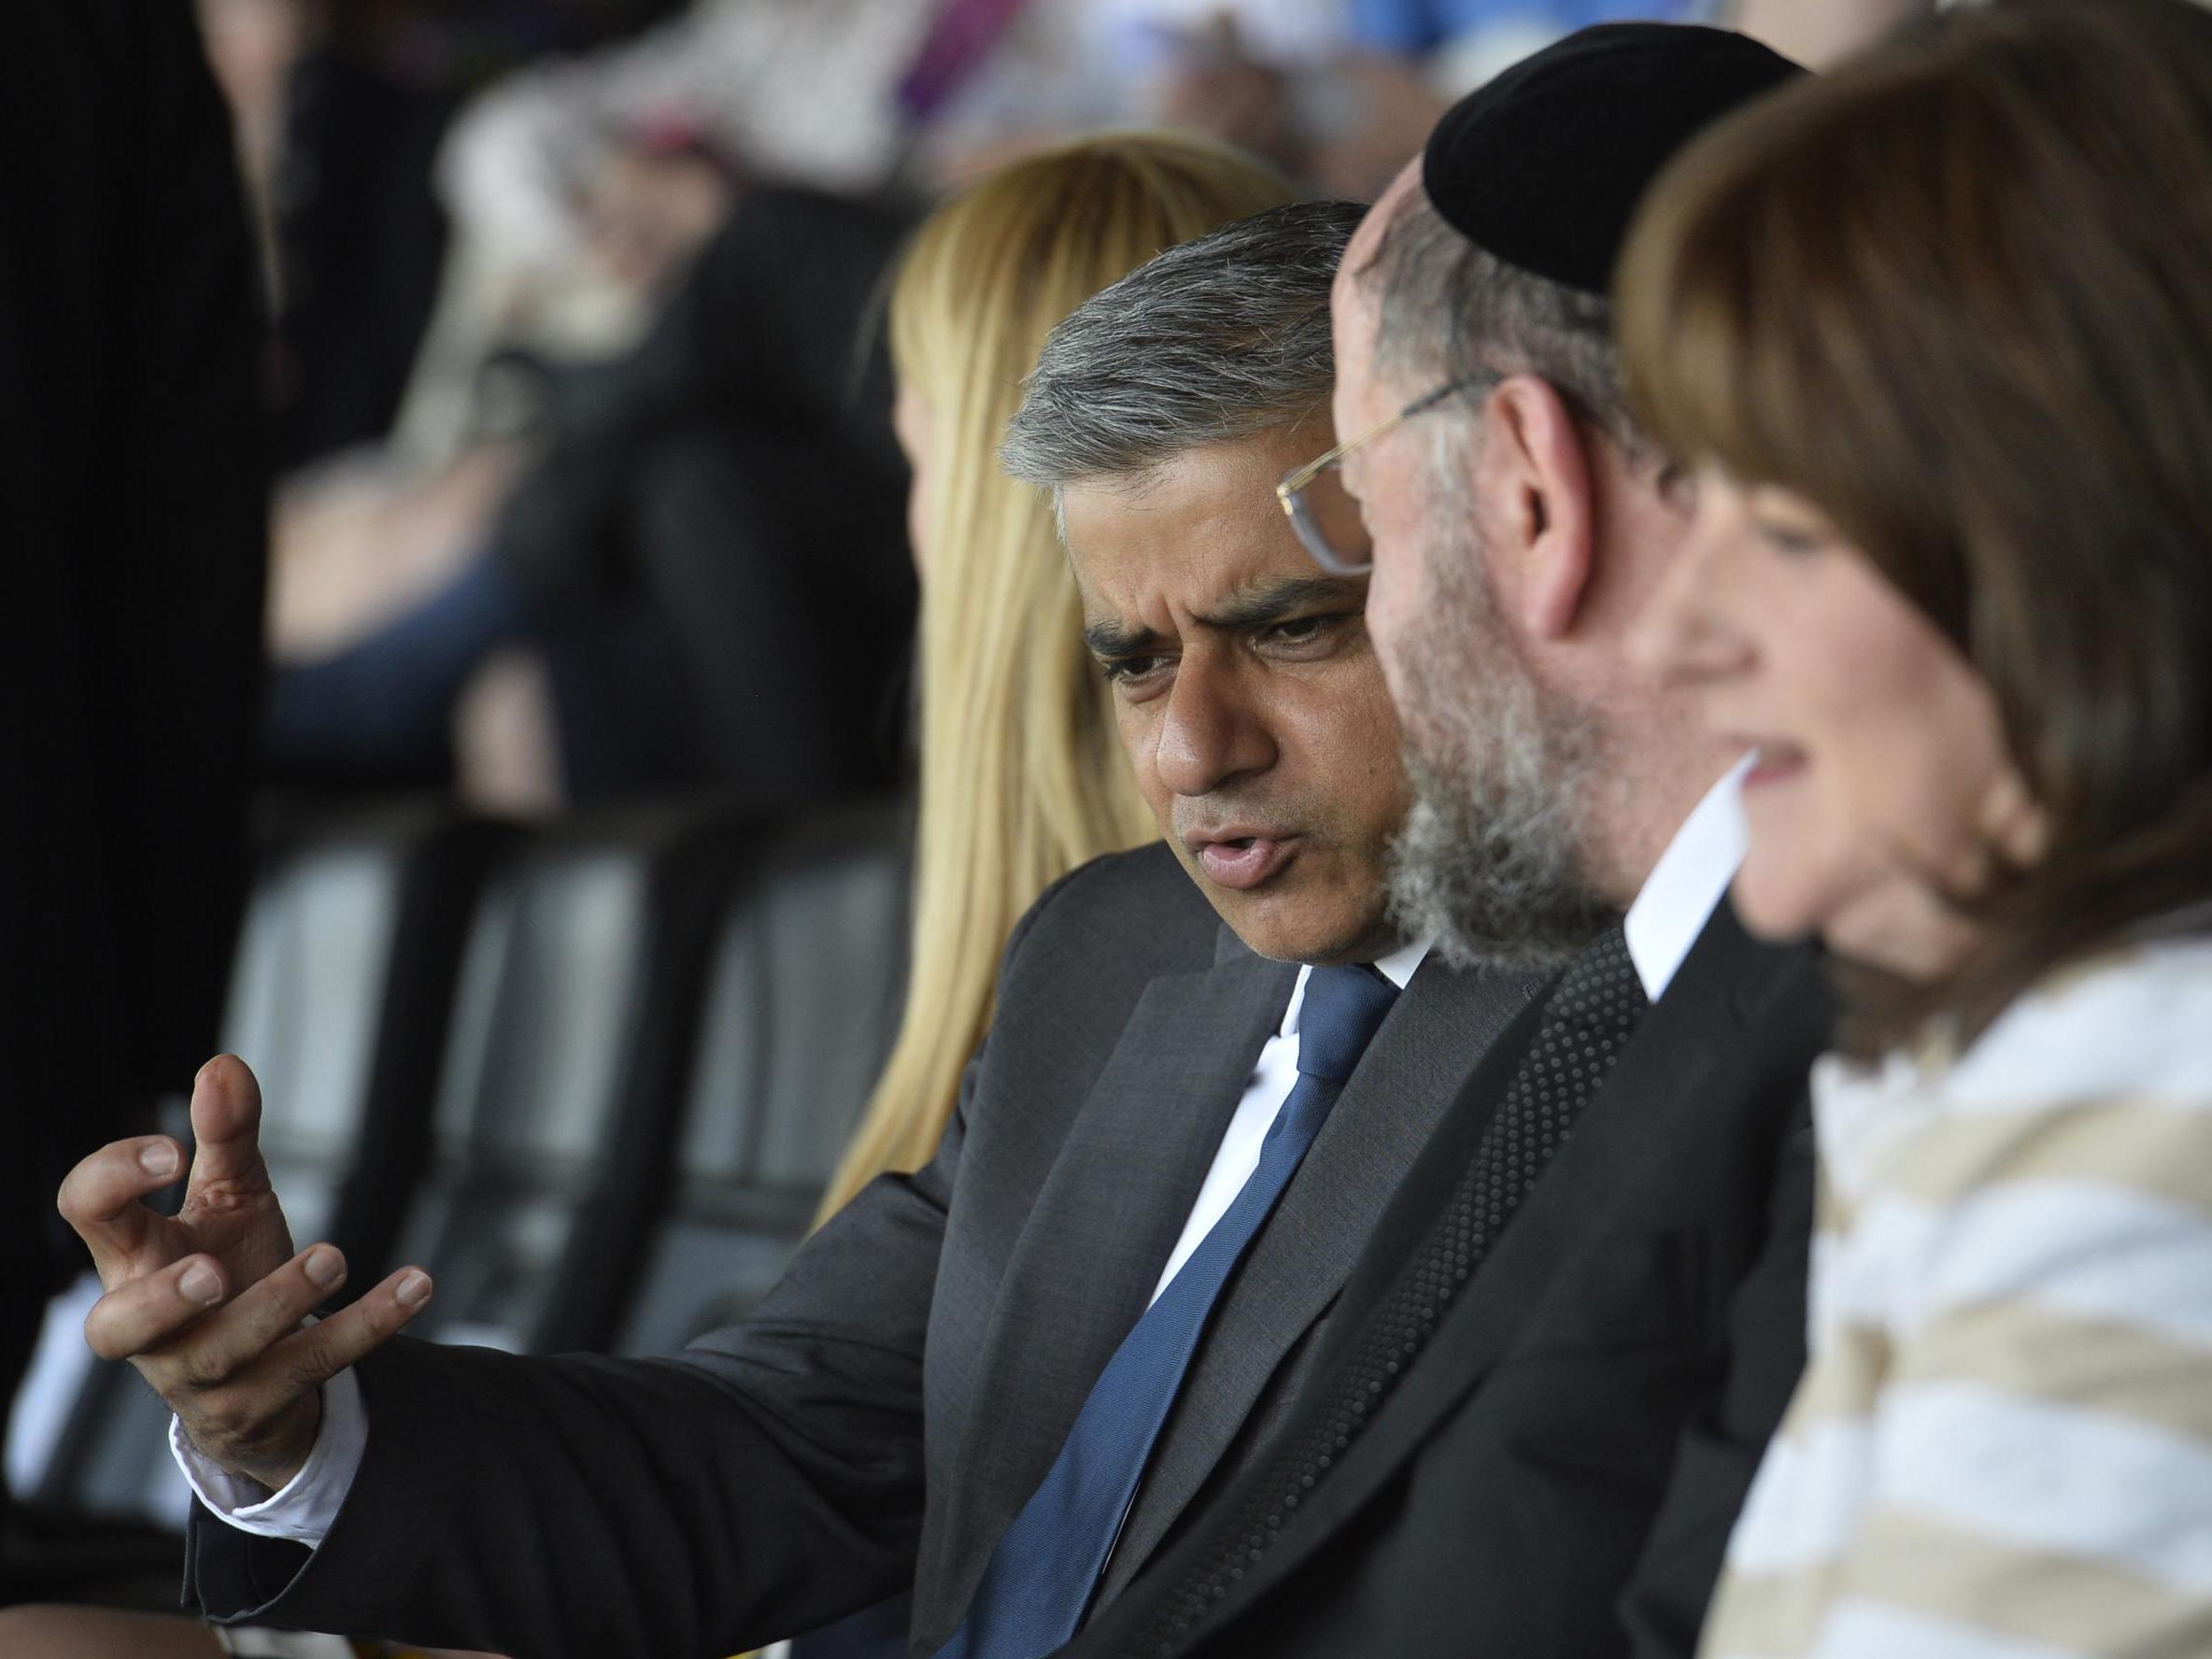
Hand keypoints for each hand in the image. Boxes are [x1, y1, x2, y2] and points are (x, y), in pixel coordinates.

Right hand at [57, 1055, 434, 1491]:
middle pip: (121, 1325)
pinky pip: (313, 1366)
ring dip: (280, 1303)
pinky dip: (370, 1324)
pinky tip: (415, 1283)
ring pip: (225, 1351)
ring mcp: (200, 1373)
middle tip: (212, 1269)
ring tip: (333, 1257)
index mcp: (133, 1256)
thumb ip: (226, 1136)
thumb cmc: (226, 1267)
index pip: (87, 1213)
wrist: (258, 1373)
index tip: (171, 1150)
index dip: (112, 1180)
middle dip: (163, 1300)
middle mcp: (151, 1325)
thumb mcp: (229, 1200)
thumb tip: (224, 1066)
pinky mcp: (259, 1403)